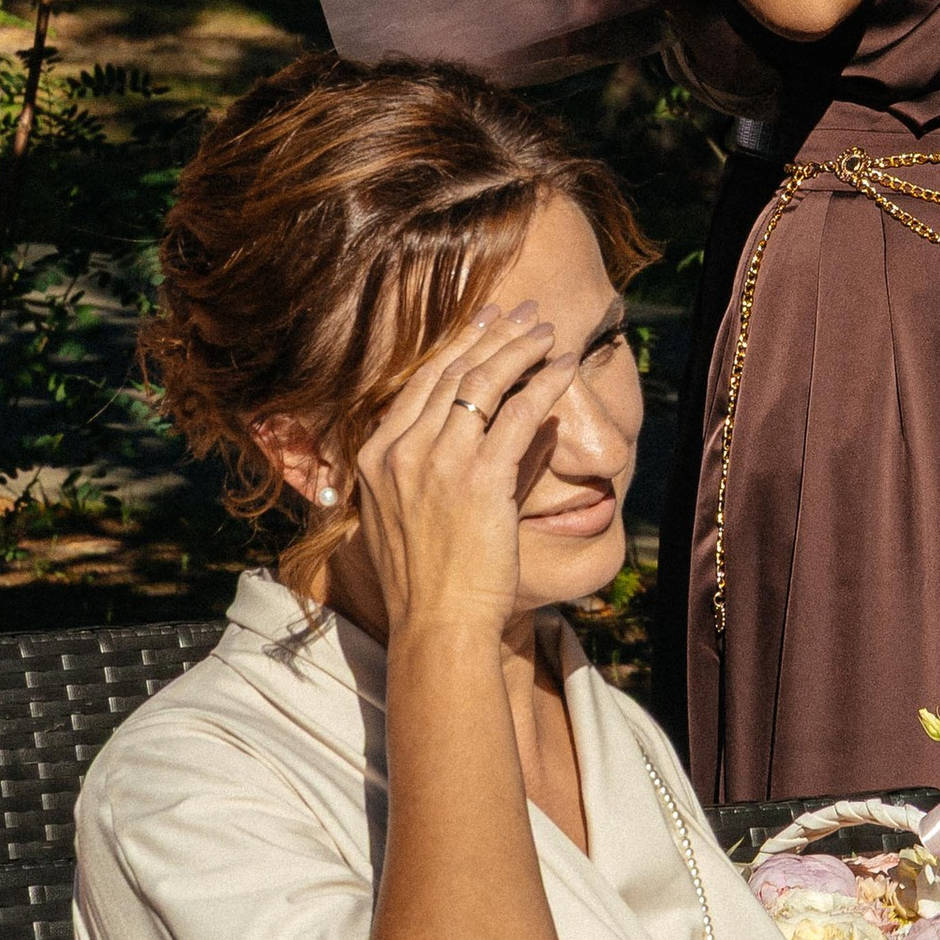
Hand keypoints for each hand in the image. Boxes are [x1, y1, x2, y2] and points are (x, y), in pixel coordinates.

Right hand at [351, 304, 579, 647]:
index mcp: (374, 456)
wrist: (436, 626)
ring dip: (521, 348)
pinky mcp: (480, 479)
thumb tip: (474, 425)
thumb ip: (427, 466)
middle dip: (493, 334)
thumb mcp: (401, 513)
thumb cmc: (426, 579)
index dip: (457, 345)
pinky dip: (546, 384)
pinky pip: (520, 413)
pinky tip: (565, 368)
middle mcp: (400, 451)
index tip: (484, 322)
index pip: (420, 382)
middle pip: (453, 372)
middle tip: (523, 313)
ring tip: (547, 332)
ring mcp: (438, 463)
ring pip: (485, 382)